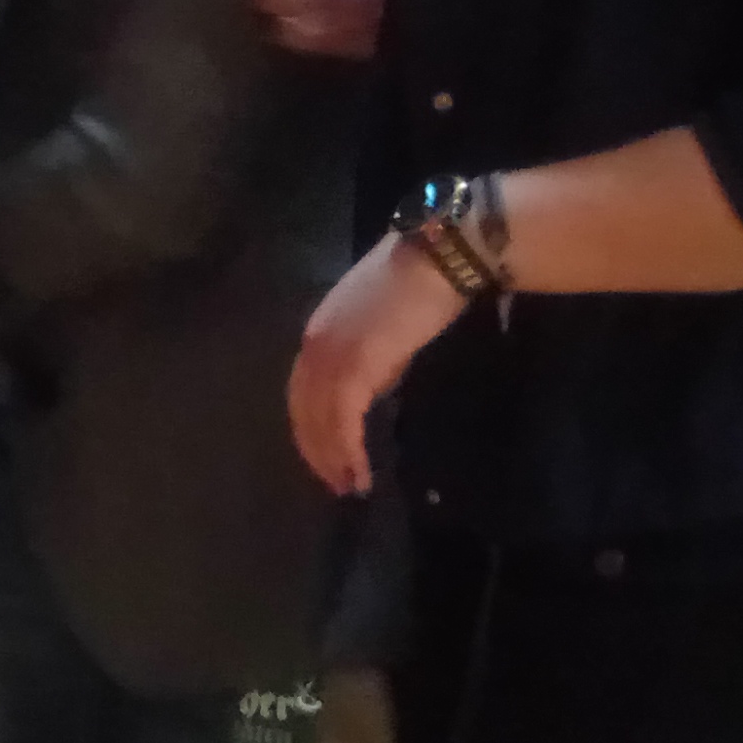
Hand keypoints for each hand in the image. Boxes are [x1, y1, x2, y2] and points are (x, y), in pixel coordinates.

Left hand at [289, 234, 469, 496]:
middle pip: (302, 409)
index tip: (324, 456)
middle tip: (334, 483)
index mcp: (319, 332)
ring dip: (332, 458)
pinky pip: (342, 419)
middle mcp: (314, 343)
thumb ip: (371, 360)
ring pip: (320, 420)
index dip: (311, 426)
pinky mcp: (353, 365)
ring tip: (349, 486)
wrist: (440, 256)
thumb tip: (369, 390)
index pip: (302, 390)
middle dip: (316, 450)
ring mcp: (330, 354)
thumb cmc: (422, 285)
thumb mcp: (385, 328)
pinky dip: (348, 449)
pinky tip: (359, 472)